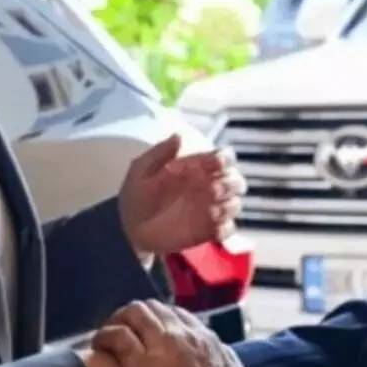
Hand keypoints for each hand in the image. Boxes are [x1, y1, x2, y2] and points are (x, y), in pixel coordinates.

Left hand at [118, 134, 244, 255]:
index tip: (219, 163)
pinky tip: (211, 228)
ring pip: (236, 204)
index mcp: (196, 167)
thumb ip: (159, 153)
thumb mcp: (141, 170)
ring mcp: (210, 209)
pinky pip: (228, 229)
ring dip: (229, 206)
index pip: (223, 158)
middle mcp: (208, 186)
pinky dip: (225, 228)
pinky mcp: (208, 231)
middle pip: (237, 181)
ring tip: (211, 210)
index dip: (226, 158)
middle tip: (214, 190)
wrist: (129, 228)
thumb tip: (178, 136)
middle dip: (232, 183)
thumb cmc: (136, 194)